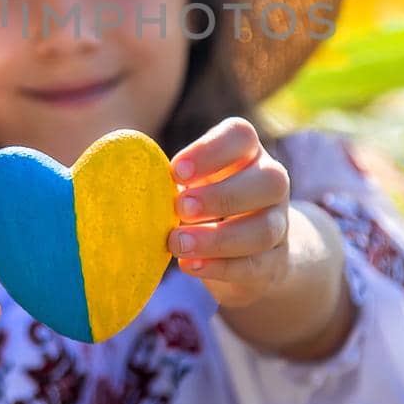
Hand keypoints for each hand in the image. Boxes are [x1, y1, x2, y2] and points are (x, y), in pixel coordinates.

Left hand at [168, 117, 292, 308]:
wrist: (249, 255)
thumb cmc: (205, 208)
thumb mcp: (191, 186)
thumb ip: (169, 180)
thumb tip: (124, 177)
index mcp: (247, 154)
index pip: (241, 136)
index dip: (210, 150)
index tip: (176, 171)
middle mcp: (272, 184)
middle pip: (269, 180)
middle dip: (221, 195)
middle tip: (180, 208)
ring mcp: (280, 225)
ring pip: (264, 229)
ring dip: (217, 238)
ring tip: (177, 243)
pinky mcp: (274, 264)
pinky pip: (255, 266)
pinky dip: (219, 267)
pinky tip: (190, 266)